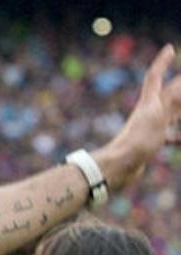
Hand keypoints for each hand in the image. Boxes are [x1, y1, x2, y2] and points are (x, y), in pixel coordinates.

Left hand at [96, 44, 180, 189]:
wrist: (119, 167)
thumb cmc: (137, 142)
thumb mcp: (158, 118)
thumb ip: (171, 101)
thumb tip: (179, 85)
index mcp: (149, 103)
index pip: (155, 76)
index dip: (162, 62)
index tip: (169, 49)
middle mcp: (149, 112)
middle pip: (169, 94)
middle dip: (180, 85)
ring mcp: (149, 128)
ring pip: (171, 115)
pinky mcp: (149, 143)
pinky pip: (168, 136)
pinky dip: (177, 136)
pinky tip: (179, 139)